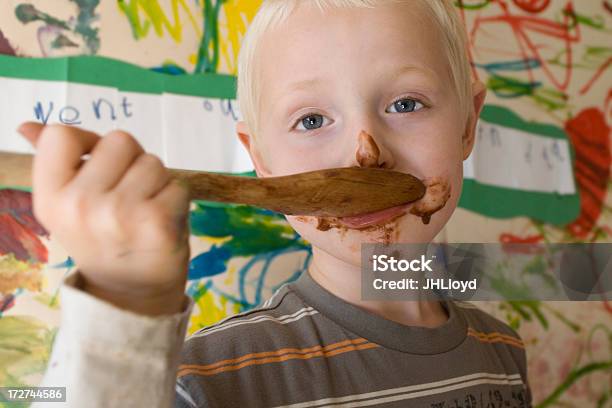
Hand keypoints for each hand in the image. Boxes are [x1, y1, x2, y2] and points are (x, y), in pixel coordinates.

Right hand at [18, 122, 190, 315]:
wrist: (130, 295)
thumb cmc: (102, 241)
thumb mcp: (68, 206)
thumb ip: (55, 162)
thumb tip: (27, 125)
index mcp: (50, 198)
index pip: (60, 135)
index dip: (88, 141)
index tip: (99, 164)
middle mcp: (80, 205)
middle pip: (120, 140)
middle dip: (132, 162)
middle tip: (129, 197)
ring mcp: (119, 214)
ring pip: (154, 162)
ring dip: (157, 183)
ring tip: (145, 212)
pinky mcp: (157, 223)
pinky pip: (178, 185)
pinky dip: (177, 200)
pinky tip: (164, 223)